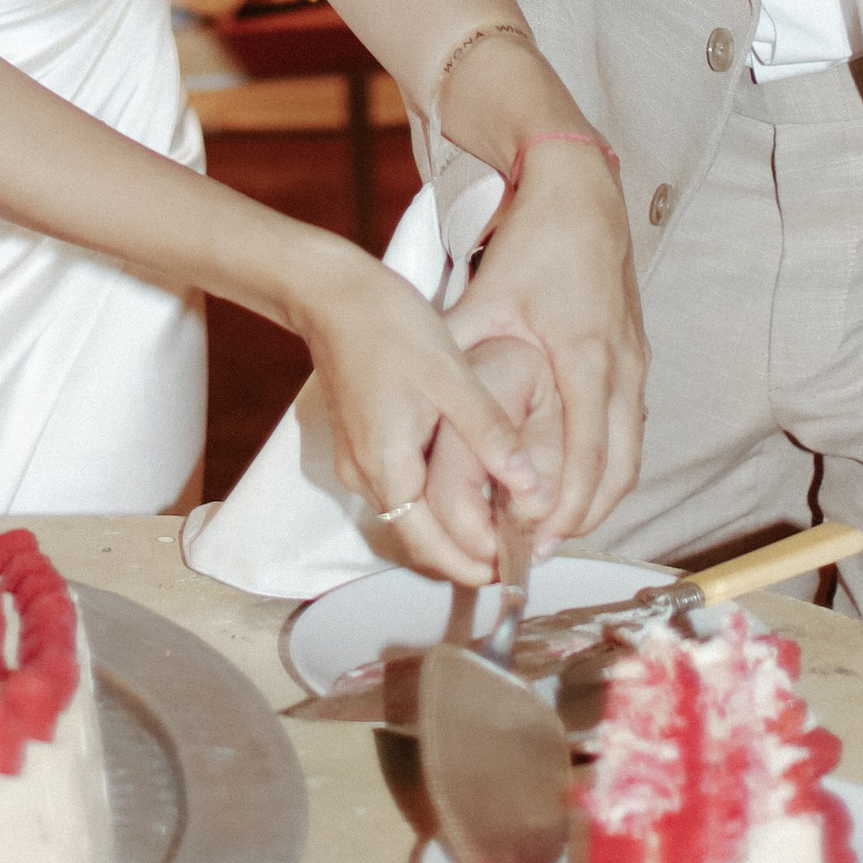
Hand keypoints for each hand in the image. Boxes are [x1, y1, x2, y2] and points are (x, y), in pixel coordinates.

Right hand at [299, 251, 543, 584]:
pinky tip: (463, 486)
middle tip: (514, 553)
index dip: (472, 564)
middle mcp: (364, 475)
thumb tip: (531, 487)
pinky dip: (429, 504)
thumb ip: (490, 435)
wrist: (331, 293)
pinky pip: (396, 492)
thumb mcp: (452, 376)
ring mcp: (356, 461)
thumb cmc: (390, 325)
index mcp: (387, 466)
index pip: (430, 547)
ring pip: (406, 518)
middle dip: (462, 555)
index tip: (514, 569)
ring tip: (498, 523)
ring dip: (447, 531)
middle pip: (417, 539)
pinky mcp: (357, 444)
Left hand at [443, 146, 646, 542]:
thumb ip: (458, 346)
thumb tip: (422, 393)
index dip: (567, 506)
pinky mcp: (636, 353)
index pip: (587, 455)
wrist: (582, 192)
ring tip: (560, 526)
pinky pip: (631, 425)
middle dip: (587, 515)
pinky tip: (578, 476)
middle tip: (547, 549)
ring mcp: (635, 361)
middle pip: (620, 468)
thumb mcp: (487, 294)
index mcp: (584, 357)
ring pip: (631, 451)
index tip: (540, 541)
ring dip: (601, 493)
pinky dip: (610, 460)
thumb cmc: (535, 241)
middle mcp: (620, 366)